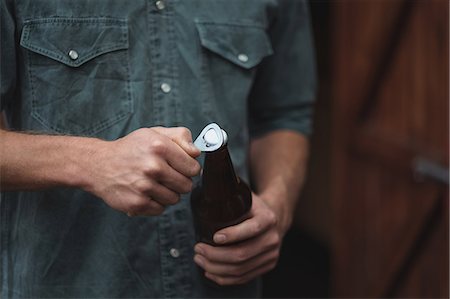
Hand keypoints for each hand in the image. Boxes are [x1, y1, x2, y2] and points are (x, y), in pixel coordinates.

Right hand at [83, 127, 200, 215]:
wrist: (99, 164)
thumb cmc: (131, 149)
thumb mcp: (155, 133)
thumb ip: (181, 136)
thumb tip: (197, 152)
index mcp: (160, 146)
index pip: (193, 168)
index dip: (189, 168)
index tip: (181, 167)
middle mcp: (152, 166)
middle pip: (187, 185)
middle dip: (180, 182)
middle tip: (166, 176)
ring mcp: (144, 186)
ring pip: (175, 199)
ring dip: (168, 193)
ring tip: (154, 183)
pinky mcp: (137, 203)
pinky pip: (161, 209)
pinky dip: (156, 203)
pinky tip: (146, 192)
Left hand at [193, 194, 285, 285]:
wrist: (275, 215)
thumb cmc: (252, 205)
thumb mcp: (245, 194)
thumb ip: (227, 189)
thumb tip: (204, 176)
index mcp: (268, 218)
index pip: (251, 229)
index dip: (232, 235)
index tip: (213, 236)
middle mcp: (273, 238)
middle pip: (242, 254)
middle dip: (215, 255)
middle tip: (197, 249)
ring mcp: (271, 255)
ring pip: (240, 269)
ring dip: (215, 268)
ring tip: (199, 259)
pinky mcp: (267, 266)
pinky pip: (244, 278)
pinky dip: (224, 278)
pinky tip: (210, 272)